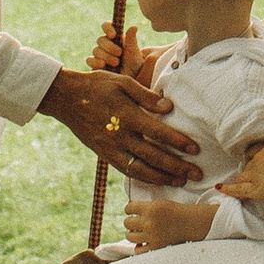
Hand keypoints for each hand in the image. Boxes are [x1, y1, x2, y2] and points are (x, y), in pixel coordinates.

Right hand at [41, 63, 202, 187]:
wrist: (66, 99)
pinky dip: (143, 178)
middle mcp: (119, 136)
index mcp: (126, 115)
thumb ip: (146, 95)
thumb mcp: (122, 81)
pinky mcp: (105, 155)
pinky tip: (157, 180)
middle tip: (196, 174)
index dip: (177, 142)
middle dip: (176, 167)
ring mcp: (111, 148)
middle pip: (153, 156)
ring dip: (162, 178)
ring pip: (140, 169)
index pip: (157, 132)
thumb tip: (169, 106)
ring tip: (181, 182)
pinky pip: (126, 171)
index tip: (195, 149)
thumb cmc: (97, 86)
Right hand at [91, 22, 153, 79]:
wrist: (131, 83)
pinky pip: (90, 60)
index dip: (108, 28)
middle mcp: (106, 45)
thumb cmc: (135, 67)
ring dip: (106, 55)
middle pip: (100, 39)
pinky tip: (103, 65)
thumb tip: (133, 26)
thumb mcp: (135, 54)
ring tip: (116, 63)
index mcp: (116, 38)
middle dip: (109, 46)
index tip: (113, 35)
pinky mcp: (94, 66)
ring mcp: (99, 55)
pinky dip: (95, 61)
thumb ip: (131, 41)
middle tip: (119, 53)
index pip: (107, 26)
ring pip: (96, 49)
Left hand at [125, 195, 216, 249]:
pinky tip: (141, 244)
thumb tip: (129, 212)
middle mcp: (149, 222)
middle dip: (130, 222)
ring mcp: (152, 236)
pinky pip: (138, 251)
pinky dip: (138, 248)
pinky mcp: (156, 247)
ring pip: (129, 236)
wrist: (191, 223)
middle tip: (135, 223)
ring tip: (137, 233)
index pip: (129, 208)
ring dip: (132, 234)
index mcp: (151, 209)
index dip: (129, 209)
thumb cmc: (176, 212)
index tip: (132, 211)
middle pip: (127, 222)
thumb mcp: (160, 204)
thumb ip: (145, 207)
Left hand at [219, 137, 263, 207]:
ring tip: (232, 184)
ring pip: (242, 176)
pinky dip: (228, 188)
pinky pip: (238, 189)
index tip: (251, 160)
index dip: (252, 157)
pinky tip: (220, 188)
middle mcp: (259, 160)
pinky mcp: (256, 189)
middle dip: (246, 170)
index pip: (254, 152)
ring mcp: (256, 174)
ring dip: (238, 179)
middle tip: (246, 176)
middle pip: (247, 165)